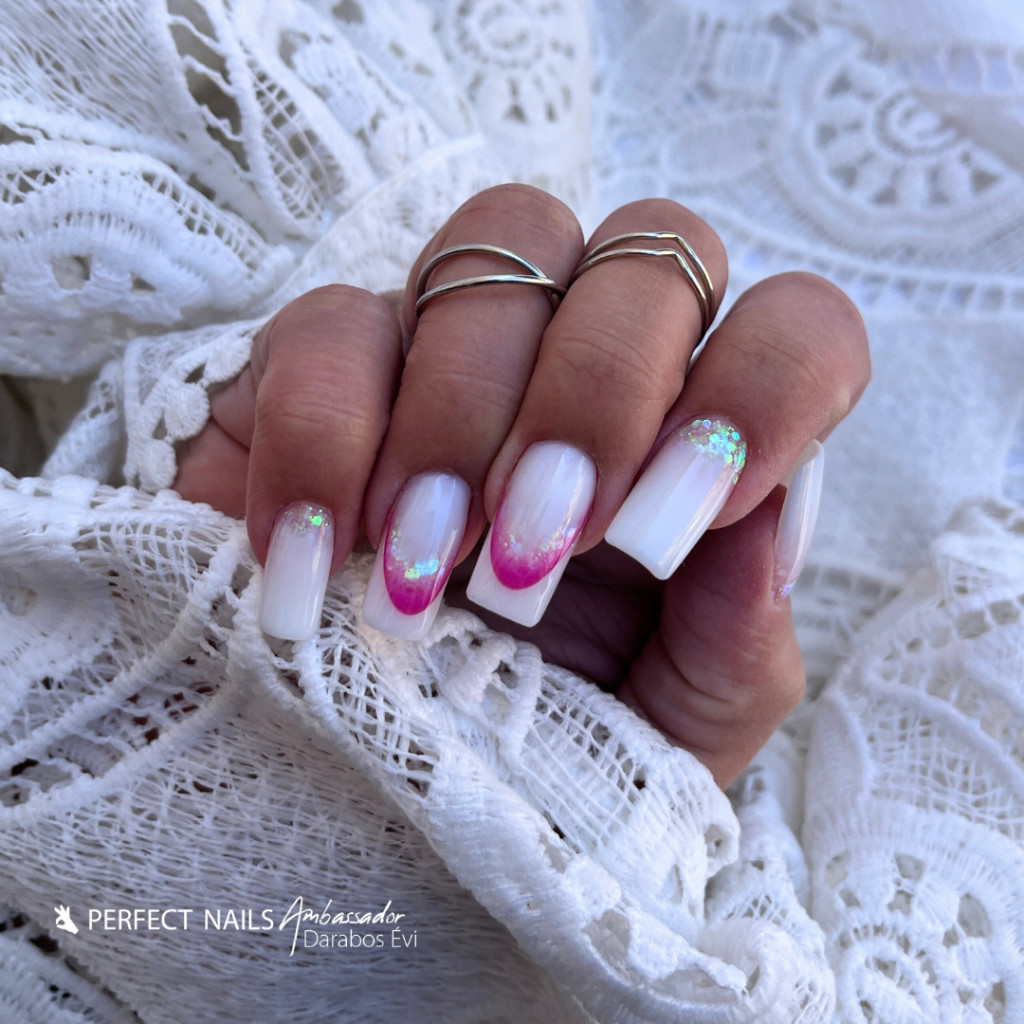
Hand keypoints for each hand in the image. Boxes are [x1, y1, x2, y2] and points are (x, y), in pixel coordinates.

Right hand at [175, 184, 868, 785]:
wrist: (379, 798)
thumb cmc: (544, 757)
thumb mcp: (668, 730)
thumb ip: (736, 641)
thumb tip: (756, 521)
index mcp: (696, 438)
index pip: (793, 329)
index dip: (763, 388)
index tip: (676, 522)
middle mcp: (591, 359)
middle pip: (650, 245)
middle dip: (598, 392)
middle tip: (535, 548)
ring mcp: (456, 341)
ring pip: (497, 243)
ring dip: (458, 420)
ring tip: (415, 574)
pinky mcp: (321, 361)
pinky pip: (329, 325)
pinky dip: (320, 442)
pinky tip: (310, 565)